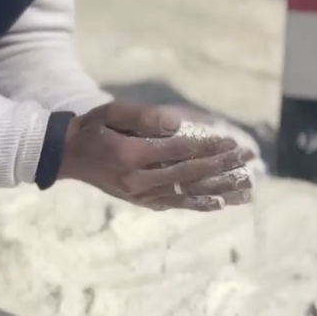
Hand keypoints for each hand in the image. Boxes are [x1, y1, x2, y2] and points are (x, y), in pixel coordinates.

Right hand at [58, 101, 253, 211]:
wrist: (68, 155)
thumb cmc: (94, 128)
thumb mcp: (113, 112)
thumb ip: (144, 117)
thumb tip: (177, 124)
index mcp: (132, 155)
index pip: (180, 151)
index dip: (208, 147)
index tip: (232, 142)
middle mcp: (139, 180)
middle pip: (189, 173)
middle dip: (222, 166)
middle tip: (248, 159)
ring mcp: (141, 194)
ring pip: (187, 193)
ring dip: (219, 189)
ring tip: (246, 186)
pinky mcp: (142, 201)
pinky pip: (175, 204)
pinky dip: (198, 204)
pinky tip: (219, 203)